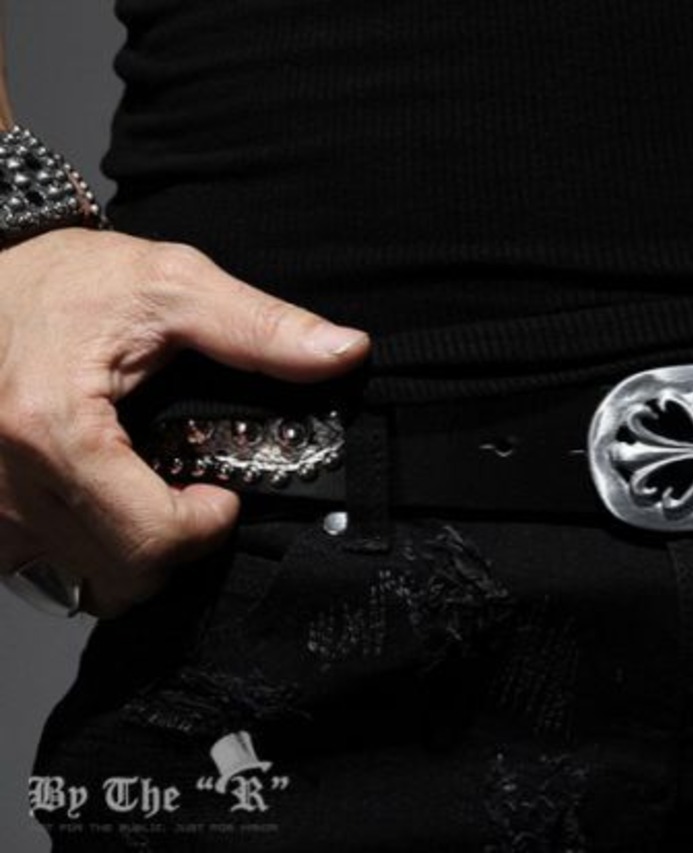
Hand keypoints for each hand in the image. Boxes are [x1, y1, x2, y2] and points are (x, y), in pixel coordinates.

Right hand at [0, 229, 368, 616]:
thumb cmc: (62, 278)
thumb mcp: (170, 284)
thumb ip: (260, 328)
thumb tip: (344, 352)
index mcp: (50, 429)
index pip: (151, 539)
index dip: (207, 524)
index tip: (220, 490)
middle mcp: (5, 483)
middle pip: (123, 577)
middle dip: (178, 544)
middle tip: (190, 493)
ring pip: (85, 585)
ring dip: (132, 554)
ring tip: (146, 492)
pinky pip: (43, 571)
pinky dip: (86, 551)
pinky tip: (103, 500)